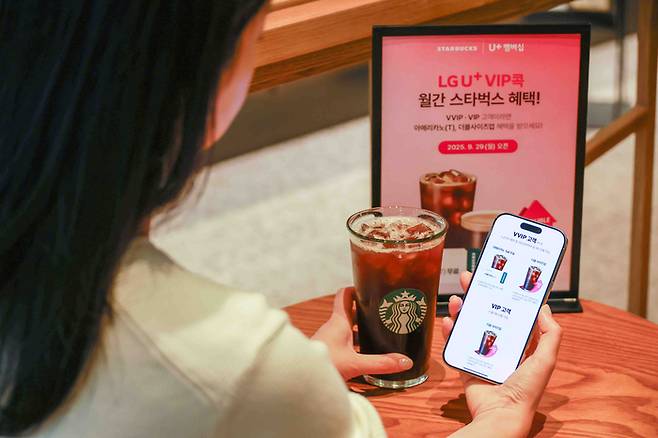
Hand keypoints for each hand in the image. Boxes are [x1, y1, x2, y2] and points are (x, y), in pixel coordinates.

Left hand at [312, 287, 412, 380]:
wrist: (298, 378)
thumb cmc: (324, 365)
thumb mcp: (356, 365)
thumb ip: (381, 363)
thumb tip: (406, 362)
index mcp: (339, 322)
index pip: (345, 295)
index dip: (357, 288)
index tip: (370, 287)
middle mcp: (332, 327)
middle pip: (350, 312)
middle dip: (365, 312)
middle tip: (382, 313)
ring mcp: (328, 339)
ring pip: (346, 328)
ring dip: (360, 329)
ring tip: (377, 333)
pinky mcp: (327, 351)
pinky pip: (342, 342)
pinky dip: (353, 344)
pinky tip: (363, 353)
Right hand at [444, 272, 561, 437]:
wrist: (500, 414)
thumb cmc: (525, 391)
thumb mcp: (545, 359)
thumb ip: (551, 334)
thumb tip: (543, 307)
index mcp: (522, 345)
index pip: (513, 314)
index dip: (506, 296)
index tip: (499, 278)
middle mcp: (502, 348)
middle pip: (488, 314)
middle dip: (478, 296)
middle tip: (470, 279)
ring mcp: (482, 356)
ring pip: (469, 325)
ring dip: (462, 310)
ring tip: (456, 298)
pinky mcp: (466, 364)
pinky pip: (455, 344)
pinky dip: (450, 331)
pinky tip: (448, 320)